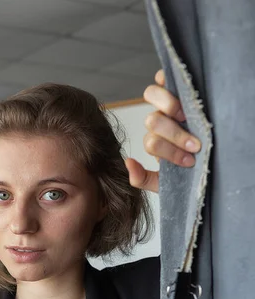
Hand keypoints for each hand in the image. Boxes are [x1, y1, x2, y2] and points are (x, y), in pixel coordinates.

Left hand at [125, 69, 201, 192]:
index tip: (189, 161)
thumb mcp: (163, 182)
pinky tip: (181, 88)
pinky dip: (165, 79)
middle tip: (194, 144)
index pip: (152, 143)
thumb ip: (142, 178)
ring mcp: (167, 105)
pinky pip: (162, 78)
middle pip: (153, 121)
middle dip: (174, 134)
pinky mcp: (176, 89)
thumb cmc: (188, 169)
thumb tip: (128, 162)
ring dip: (170, 106)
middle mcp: (159, 123)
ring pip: (154, 96)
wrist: (208, 163)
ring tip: (187, 117)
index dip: (169, 151)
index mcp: (156, 142)